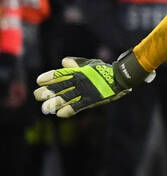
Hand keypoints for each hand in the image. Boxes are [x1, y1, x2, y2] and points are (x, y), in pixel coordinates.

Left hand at [32, 53, 153, 117]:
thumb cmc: (104, 70)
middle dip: (47, 92)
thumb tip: (63, 62)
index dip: (48, 78)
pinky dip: (69, 110)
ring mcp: (85, 91)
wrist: (121, 78)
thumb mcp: (90, 64)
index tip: (39, 81)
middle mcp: (79, 81)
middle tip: (37, 95)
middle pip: (59, 87)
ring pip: (66, 98)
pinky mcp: (92, 99)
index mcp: (78, 72)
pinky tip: (60, 114)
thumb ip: (76, 63)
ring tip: (45, 108)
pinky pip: (78, 106)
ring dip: (54, 103)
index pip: (59, 74)